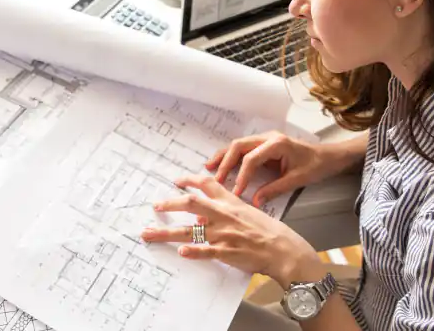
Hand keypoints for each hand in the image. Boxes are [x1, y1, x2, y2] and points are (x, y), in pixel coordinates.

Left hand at [141, 175, 323, 287]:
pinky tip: (181, 253)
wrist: (284, 250)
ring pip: (190, 231)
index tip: (176, 180)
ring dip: (166, 233)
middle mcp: (224, 216)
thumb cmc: (270, 232)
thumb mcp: (249, 213)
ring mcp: (224, 234)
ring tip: (148, 234)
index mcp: (231, 203)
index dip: (189, 180)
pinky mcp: (227, 252)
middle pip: (191, 204)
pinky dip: (193, 252)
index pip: (207, 185)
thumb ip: (227, 212)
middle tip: (155, 206)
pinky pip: (206, 251)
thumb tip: (203, 217)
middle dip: (170, 204)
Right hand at [206, 131, 346, 207]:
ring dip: (224, 156)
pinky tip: (221, 164)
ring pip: (238, 145)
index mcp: (277, 144)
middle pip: (239, 146)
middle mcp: (268, 138)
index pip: (251, 159)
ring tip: (209, 167)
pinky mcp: (263, 145)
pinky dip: (231, 156)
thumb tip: (255, 202)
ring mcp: (265, 139)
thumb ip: (274, 190)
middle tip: (215, 179)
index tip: (236, 191)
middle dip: (225, 162)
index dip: (241, 175)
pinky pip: (243, 149)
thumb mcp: (296, 180)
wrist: (328, 156)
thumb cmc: (316, 166)